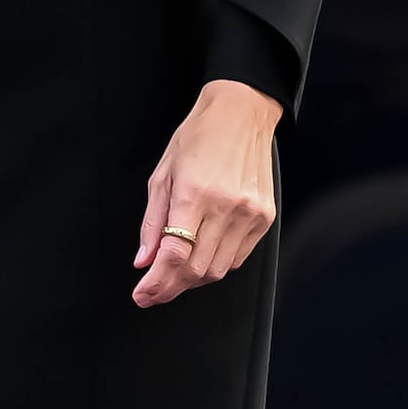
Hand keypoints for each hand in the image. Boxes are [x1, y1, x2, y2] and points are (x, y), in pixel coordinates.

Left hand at [134, 79, 281, 310]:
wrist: (241, 114)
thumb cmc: (199, 137)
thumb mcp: (163, 174)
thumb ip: (152, 222)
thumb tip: (144, 261)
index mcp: (195, 193)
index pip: (175, 254)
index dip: (156, 282)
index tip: (142, 294)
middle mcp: (227, 206)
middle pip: (196, 269)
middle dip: (170, 287)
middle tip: (153, 292)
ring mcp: (250, 214)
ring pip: (218, 270)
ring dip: (192, 280)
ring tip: (174, 274)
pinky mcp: (265, 218)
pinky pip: (237, 258)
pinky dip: (216, 265)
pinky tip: (201, 257)